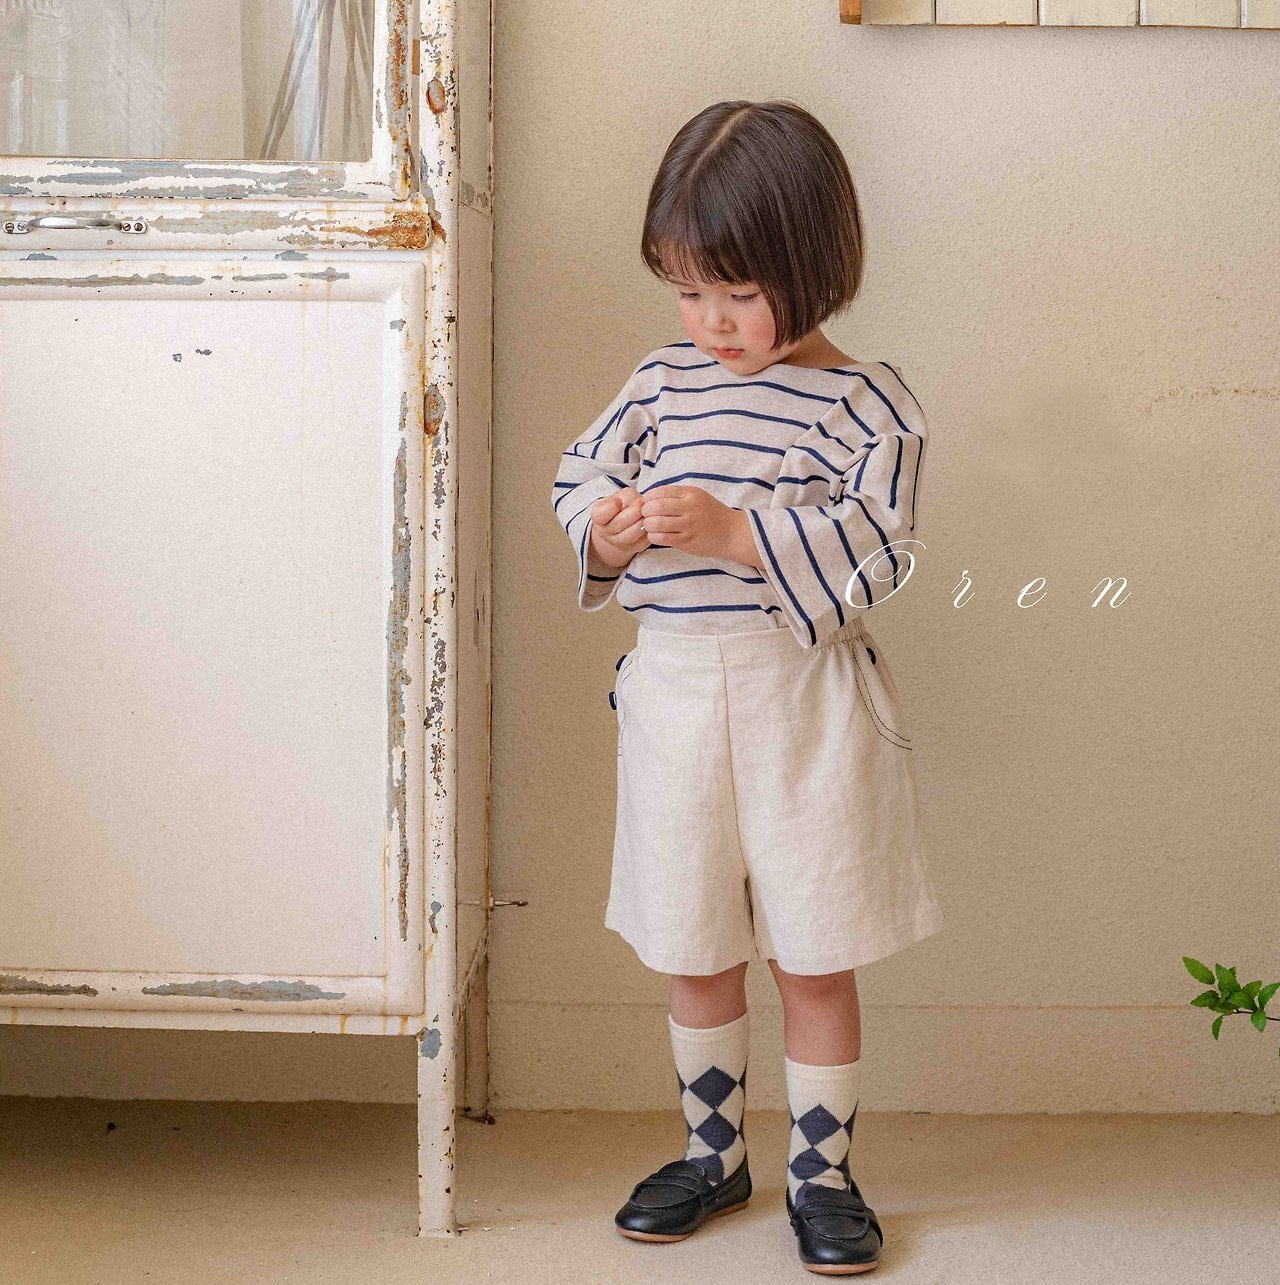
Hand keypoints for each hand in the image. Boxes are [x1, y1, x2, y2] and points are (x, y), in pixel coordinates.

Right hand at [588, 486, 650, 569]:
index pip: (600, 515)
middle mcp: (605, 532)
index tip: (618, 501)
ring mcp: (618, 542)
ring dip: (642, 522)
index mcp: (598, 516)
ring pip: (631, 535)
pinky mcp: (634, 547)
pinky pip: (643, 541)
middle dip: (633, 512)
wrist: (628, 518)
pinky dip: (649, 530)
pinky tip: (651, 521)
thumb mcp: (623, 495)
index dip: (610, 507)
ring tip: (648, 512)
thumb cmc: (625, 504)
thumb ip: (628, 498)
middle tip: (642, 502)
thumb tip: (641, 506)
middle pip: (618, 524)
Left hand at [640, 484, 761, 567]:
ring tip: (649, 526)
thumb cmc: (711, 514)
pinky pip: (662, 538)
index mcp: (691, 494)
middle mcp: (689, 507)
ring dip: (648, 524)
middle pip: (656, 506)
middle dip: (645, 511)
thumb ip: (677, 495)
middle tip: (644, 515)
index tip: (646, 503)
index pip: (661, 491)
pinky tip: (655, 536)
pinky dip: (653, 537)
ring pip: (657, 523)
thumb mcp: (697, 497)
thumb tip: (650, 497)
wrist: (732, 532)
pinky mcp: (687, 541)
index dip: (648, 497)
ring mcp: (688, 525)